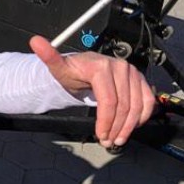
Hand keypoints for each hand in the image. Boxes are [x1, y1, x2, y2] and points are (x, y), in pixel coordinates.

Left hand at [29, 35, 154, 147]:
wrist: (83, 68)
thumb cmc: (71, 71)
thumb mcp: (58, 67)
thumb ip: (48, 56)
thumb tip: (35, 42)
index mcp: (101, 66)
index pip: (108, 100)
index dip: (106, 120)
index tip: (100, 134)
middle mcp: (120, 67)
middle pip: (124, 105)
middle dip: (116, 127)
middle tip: (108, 141)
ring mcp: (132, 73)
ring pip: (138, 105)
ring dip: (130, 126)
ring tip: (118, 138)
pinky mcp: (140, 79)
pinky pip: (148, 100)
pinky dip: (142, 116)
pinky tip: (132, 126)